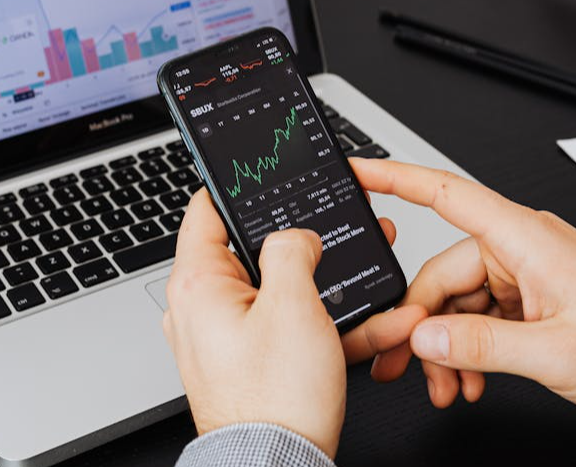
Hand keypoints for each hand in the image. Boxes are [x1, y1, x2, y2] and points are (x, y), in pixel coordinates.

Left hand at [163, 189, 420, 456]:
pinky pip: (293, 332)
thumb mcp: (293, 305)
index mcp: (198, 284)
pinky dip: (331, 328)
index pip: (206, 210)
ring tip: (378, 290)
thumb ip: (292, 250)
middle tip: (342, 236)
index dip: (238, 186)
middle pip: (256, 253)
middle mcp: (202, 309)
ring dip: (334, 293)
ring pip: (285, 296)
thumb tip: (294, 235)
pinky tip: (378, 327)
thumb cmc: (274, 399)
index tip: (265, 176)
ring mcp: (226, 338)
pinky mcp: (251, 364)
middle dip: (309, 248)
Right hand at [349, 159, 575, 419]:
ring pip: (460, 300)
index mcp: (527, 240)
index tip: (359, 171)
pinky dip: (471, 346)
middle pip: (442, 273)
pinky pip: (483, 313)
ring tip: (451, 385)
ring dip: (449, 345)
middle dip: (423, 325)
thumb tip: (425, 337)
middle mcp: (523, 247)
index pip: (447, 194)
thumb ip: (480, 346)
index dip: (395, 177)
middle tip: (410, 368)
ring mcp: (529, 271)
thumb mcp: (554, 355)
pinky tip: (472, 378)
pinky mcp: (534, 294)